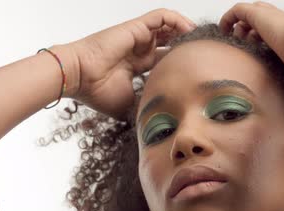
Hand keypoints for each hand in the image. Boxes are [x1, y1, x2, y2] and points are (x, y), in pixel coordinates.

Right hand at [67, 9, 195, 117]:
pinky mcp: (136, 27)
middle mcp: (138, 50)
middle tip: (205, 55)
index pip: (164, 61)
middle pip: (169, 42)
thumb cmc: (96, 92)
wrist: (79, 78)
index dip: (180, 64)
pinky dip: (177, 20)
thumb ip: (145, 107)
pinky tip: (190, 30)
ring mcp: (137, 37)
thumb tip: (162, 122)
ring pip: (168, 26)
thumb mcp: (130, 105)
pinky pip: (162, 16)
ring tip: (200, 40)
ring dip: (185, 31)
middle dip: (186, 46)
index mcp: (136, 67)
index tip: (196, 73)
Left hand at [219, 2, 283, 95]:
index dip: (265, 41)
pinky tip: (224, 30)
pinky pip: (238, 11)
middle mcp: (283, 24)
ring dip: (240, 26)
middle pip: (263, 19)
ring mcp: (271, 18)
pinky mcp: (259, 15)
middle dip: (252, 30)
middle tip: (248, 43)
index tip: (260, 53)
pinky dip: (228, 18)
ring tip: (234, 39)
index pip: (278, 33)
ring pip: (250, 14)